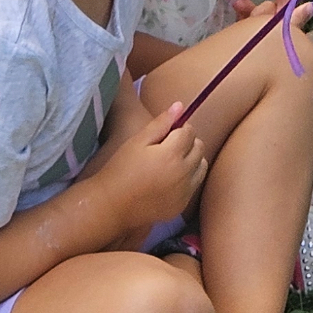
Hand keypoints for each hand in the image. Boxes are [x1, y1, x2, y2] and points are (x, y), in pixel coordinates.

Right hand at [92, 103, 207, 237]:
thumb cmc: (121, 169)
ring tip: (170, 163)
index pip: (190, 131)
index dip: (179, 128)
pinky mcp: (181, 206)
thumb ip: (161, 123)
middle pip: (199, 147)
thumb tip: (180, 106)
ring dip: (191, 160)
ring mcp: (184, 192)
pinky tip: (169, 180)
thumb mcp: (137, 141)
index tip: (166, 134)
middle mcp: (183, 174)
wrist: (111, 206)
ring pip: (201, 166)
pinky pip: (194, 185)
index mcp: (172, 155)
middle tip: (167, 147)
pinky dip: (188, 179)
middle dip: (187, 142)